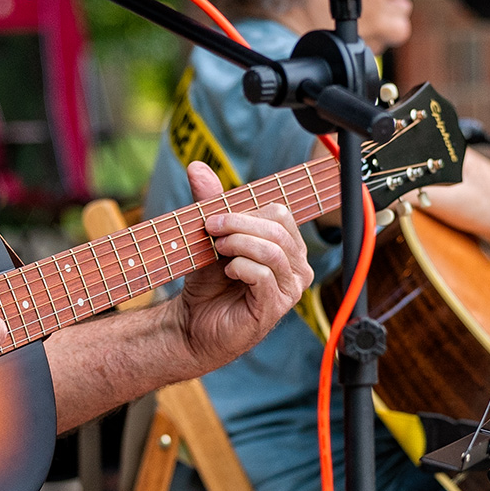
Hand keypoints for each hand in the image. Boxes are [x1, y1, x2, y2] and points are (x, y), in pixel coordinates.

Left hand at [168, 162, 314, 374]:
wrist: (193, 324)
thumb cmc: (208, 282)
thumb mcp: (209, 237)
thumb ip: (209, 202)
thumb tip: (197, 166)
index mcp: (288, 246)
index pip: (280, 214)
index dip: (245, 211)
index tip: (213, 217)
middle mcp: (296, 267)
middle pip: (278, 229)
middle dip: (240, 224)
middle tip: (211, 230)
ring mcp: (289, 289)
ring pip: (273, 251)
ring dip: (239, 244)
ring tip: (217, 249)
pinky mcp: (275, 308)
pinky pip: (265, 275)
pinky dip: (241, 267)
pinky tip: (227, 271)